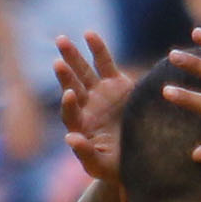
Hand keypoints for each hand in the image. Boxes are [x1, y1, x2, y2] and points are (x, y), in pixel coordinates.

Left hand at [52, 31, 141, 183]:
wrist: (142, 157)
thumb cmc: (119, 168)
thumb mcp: (102, 167)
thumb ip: (86, 154)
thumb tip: (70, 138)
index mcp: (81, 127)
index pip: (70, 114)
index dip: (69, 105)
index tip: (70, 95)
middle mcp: (87, 108)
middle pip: (72, 88)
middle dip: (65, 75)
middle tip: (58, 63)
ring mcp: (100, 94)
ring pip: (83, 72)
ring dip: (72, 56)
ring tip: (61, 40)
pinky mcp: (116, 84)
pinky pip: (104, 63)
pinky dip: (97, 48)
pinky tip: (89, 34)